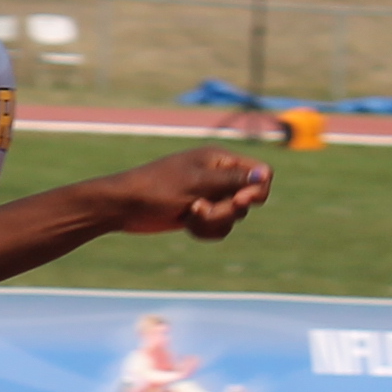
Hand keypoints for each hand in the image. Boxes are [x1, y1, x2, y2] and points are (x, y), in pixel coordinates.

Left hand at [119, 148, 271, 240]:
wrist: (124, 206)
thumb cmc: (157, 188)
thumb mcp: (197, 183)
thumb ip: (233, 179)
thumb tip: (266, 174)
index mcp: (220, 160)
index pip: (261, 174)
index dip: (256, 191)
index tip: (237, 201)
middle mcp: (219, 177)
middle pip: (248, 200)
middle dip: (226, 211)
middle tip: (199, 210)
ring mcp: (210, 196)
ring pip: (233, 218)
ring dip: (213, 223)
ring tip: (188, 215)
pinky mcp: (200, 214)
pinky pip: (219, 228)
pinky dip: (205, 230)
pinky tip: (185, 224)